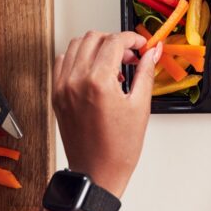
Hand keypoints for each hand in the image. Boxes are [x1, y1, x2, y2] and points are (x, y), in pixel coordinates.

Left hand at [52, 32, 160, 196]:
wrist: (97, 173)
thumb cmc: (118, 148)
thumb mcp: (140, 106)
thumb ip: (146, 72)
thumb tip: (153, 52)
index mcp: (98, 82)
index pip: (114, 41)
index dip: (132, 39)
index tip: (142, 45)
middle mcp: (75, 81)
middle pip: (94, 38)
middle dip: (115, 41)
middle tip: (131, 55)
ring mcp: (62, 87)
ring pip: (76, 45)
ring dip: (96, 47)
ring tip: (113, 63)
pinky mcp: (56, 95)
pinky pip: (63, 62)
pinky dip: (79, 58)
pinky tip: (95, 72)